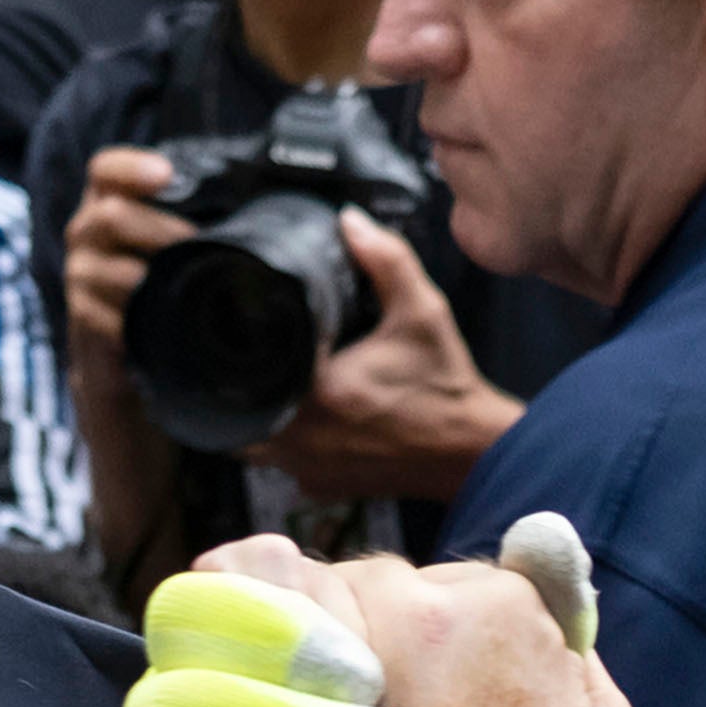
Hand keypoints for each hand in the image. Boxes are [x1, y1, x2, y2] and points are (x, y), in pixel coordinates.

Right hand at [65, 141, 185, 366]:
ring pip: (120, 273)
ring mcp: (82, 275)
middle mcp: (87, 233)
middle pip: (112, 217)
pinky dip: (144, 322)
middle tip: (198, 245)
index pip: (106, 171)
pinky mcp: (84, 317)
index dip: (132, 168)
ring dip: (159, 282)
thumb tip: (257, 198)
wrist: (122, 353)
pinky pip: (114, 317)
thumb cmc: (156, 285)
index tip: (165, 175)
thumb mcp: (169, 244)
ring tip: (189, 289)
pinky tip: (164, 326)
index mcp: (108, 202)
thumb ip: (193, 218)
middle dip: (163, 231)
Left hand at [252, 215, 520, 508]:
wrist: (471, 452)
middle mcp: (305, 440)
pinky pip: (276, 464)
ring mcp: (309, 469)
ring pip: (248, 443)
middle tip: (246, 351)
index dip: (239, 342)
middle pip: (235, 409)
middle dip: (234, 381)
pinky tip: (294, 415)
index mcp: (320, 394)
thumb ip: (385, 259)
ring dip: (251, 412)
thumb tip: (348, 220)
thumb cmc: (447, 387)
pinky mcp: (320, 486)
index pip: (247, 367)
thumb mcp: (422, 311)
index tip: (246, 323)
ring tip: (263, 380)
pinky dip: (278, 440)